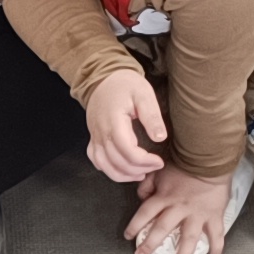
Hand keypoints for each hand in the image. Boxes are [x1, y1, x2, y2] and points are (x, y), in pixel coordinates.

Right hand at [83, 69, 167, 185]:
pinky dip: (108, 170)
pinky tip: (123, 170)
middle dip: (138, 169)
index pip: (127, 150)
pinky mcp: (93, 138)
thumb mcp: (143, 94)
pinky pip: (96, 161)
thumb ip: (151, 116)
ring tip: (141, 173)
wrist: (103, 78)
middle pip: (117, 161)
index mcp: (114, 121)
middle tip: (155, 166)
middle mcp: (101, 132)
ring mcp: (94, 136)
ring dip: (123, 175)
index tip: (160, 161)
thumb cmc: (126, 84)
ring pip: (104, 165)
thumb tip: (160, 138)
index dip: (145, 161)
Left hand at [123, 163, 235, 253]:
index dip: (135, 225)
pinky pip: (216, 235)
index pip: (144, 213)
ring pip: (188, 239)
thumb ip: (148, 183)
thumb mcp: (160, 169)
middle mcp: (179, 208)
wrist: (211, 158)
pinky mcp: (214, 216)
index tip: (128, 236)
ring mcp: (197, 214)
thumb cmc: (187, 162)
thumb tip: (141, 196)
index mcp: (165, 197)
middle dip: (149, 245)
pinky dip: (216, 248)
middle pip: (161, 230)